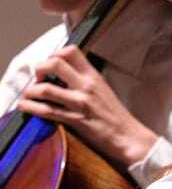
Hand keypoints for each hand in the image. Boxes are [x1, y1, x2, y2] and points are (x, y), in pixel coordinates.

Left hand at [18, 45, 157, 167]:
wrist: (128, 136)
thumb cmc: (116, 116)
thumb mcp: (103, 90)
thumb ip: (85, 81)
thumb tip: (65, 76)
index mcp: (94, 76)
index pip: (71, 51)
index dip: (54, 54)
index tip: (50, 65)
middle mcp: (87, 86)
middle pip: (54, 63)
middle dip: (39, 69)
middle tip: (38, 78)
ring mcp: (80, 103)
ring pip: (46, 88)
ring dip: (31, 91)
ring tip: (29, 95)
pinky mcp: (75, 120)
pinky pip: (48, 111)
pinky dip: (32, 108)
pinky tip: (26, 107)